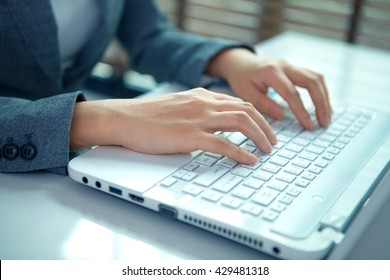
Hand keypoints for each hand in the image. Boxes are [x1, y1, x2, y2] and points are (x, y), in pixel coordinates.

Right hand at [70, 88, 276, 163]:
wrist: (124, 119)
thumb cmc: (146, 116)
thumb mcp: (178, 106)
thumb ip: (197, 110)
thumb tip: (211, 123)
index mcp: (201, 96)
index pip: (238, 102)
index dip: (257, 115)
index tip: (264, 128)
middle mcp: (204, 104)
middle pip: (246, 111)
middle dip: (265, 127)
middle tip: (272, 141)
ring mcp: (198, 119)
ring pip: (241, 123)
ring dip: (259, 137)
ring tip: (267, 150)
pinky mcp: (190, 136)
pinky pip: (224, 144)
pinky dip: (241, 153)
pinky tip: (249, 160)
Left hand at [207, 48, 331, 128]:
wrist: (241, 62)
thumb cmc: (242, 79)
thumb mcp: (246, 93)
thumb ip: (263, 104)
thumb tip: (282, 115)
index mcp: (271, 72)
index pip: (291, 93)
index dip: (301, 110)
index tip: (308, 126)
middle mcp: (285, 65)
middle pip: (311, 81)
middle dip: (321, 103)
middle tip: (324, 123)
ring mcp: (292, 65)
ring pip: (317, 78)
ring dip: (325, 98)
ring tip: (326, 117)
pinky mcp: (296, 69)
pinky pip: (314, 78)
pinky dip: (321, 92)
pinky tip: (323, 107)